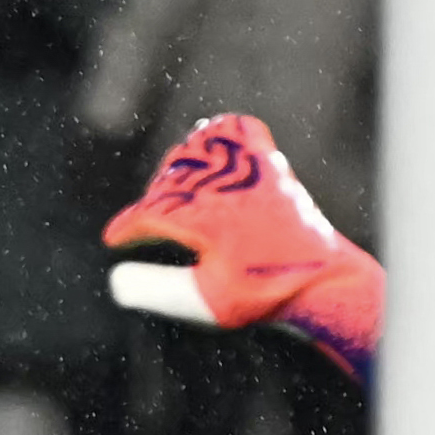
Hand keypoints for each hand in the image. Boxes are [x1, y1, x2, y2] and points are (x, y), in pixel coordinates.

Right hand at [101, 113, 365, 333]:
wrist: (320, 280)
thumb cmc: (260, 295)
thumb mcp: (202, 303)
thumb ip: (156, 290)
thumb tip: (115, 279)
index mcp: (209, 220)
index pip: (151, 213)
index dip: (126, 226)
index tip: (114, 238)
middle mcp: (228, 188)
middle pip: (169, 181)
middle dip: (151, 203)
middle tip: (145, 228)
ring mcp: (251, 172)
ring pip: (197, 151)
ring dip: (176, 169)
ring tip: (170, 194)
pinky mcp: (271, 166)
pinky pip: (238, 130)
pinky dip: (216, 132)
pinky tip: (204, 140)